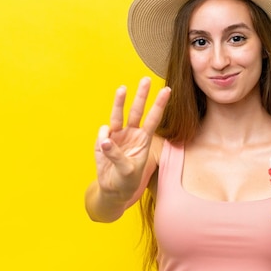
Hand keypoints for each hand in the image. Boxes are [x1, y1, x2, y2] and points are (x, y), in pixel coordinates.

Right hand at [94, 77, 170, 200]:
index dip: (159, 105)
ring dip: (120, 102)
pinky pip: (103, 133)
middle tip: (146, 79)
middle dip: (141, 95)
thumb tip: (106, 141)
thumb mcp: (127, 172)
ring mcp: (117, 136)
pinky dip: (103, 138)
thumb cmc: (126, 182)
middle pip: (137, 111)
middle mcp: (131, 134)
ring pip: (118, 115)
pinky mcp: (103, 141)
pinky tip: (104, 147)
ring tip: (122, 89)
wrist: (112, 190)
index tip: (167, 90)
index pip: (153, 119)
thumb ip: (117, 156)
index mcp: (143, 140)